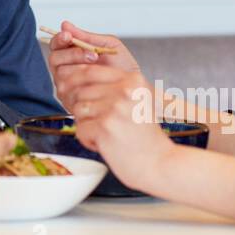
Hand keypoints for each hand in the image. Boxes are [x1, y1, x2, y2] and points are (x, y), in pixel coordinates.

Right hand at [48, 20, 139, 107]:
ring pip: (60, 73)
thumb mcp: (108, 45)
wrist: (134, 90)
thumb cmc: (122, 68)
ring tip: (97, 67)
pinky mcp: (70, 101)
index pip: (56, 45)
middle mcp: (65, 70)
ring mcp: (66, 86)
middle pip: (54, 58)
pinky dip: (82, 83)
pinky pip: (68, 90)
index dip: (59, 39)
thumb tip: (65, 24)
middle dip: (72, 54)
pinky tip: (94, 81)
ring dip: (79, 68)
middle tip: (93, 54)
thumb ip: (87, 36)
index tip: (68, 35)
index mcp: (71, 54)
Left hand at [68, 69, 174, 191]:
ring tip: (105, 134)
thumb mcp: (138, 101)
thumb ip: (114, 87)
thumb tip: (75, 77)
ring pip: (78, 109)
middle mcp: (124, 90)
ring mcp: (115, 108)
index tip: (73, 94)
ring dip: (86, 124)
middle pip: (81, 90)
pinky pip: (80, 129)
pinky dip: (88, 140)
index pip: (90, 71)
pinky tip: (106, 145)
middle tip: (97, 124)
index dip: (74, 81)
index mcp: (133, 80)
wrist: (161, 164)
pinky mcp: (105, 127)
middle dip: (82, 108)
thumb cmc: (146, 136)